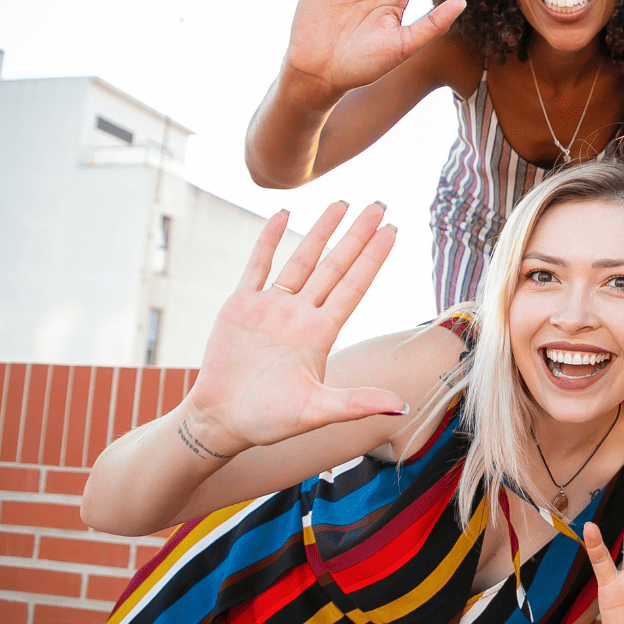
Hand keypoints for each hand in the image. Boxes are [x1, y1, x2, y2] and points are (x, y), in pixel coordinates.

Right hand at [185, 201, 403, 455]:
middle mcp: (301, 315)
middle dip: (357, 235)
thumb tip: (402, 407)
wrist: (221, 421)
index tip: (393, 230)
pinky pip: (257, 265)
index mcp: (321, 334)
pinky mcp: (241, 306)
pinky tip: (284, 215)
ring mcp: (272, 307)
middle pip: (336, 265)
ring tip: (341, 203)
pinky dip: (269, 240)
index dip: (374, 257)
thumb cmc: (269, 421)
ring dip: (321, 231)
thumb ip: (357, 403)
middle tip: (380, 204)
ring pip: (301, 259)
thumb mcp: (316, 412)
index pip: (355, 286)